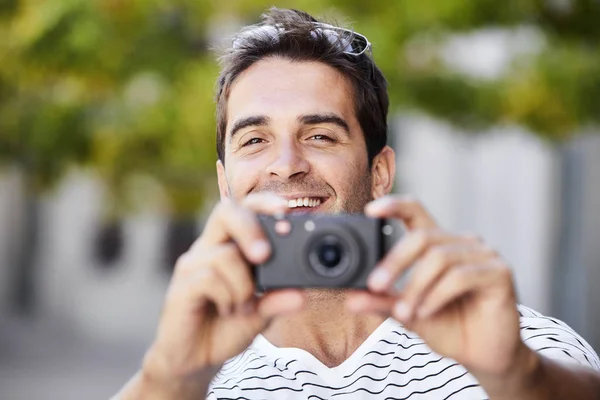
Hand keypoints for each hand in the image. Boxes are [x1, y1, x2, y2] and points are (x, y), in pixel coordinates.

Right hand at [142, 193, 304, 394]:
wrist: (194, 362)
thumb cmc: (226, 328)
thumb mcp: (260, 315)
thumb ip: (277, 302)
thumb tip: (300, 294)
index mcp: (230, 246)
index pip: (244, 209)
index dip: (262, 202)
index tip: (285, 210)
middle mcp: (209, 249)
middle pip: (226, 212)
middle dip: (251, 228)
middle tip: (265, 255)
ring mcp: (192, 266)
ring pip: (225, 255)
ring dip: (243, 285)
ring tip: (244, 306)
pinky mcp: (181, 287)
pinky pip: (209, 279)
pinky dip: (227, 297)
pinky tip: (228, 310)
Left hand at [346, 195, 526, 379]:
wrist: (484, 357)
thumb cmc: (449, 328)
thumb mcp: (408, 314)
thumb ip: (383, 303)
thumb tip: (351, 299)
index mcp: (438, 245)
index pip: (415, 211)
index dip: (393, 205)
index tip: (370, 210)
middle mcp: (461, 243)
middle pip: (422, 237)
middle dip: (394, 261)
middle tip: (374, 285)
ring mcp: (484, 255)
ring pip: (439, 258)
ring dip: (415, 286)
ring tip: (404, 312)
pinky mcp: (499, 272)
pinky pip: (460, 276)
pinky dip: (436, 295)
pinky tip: (426, 312)